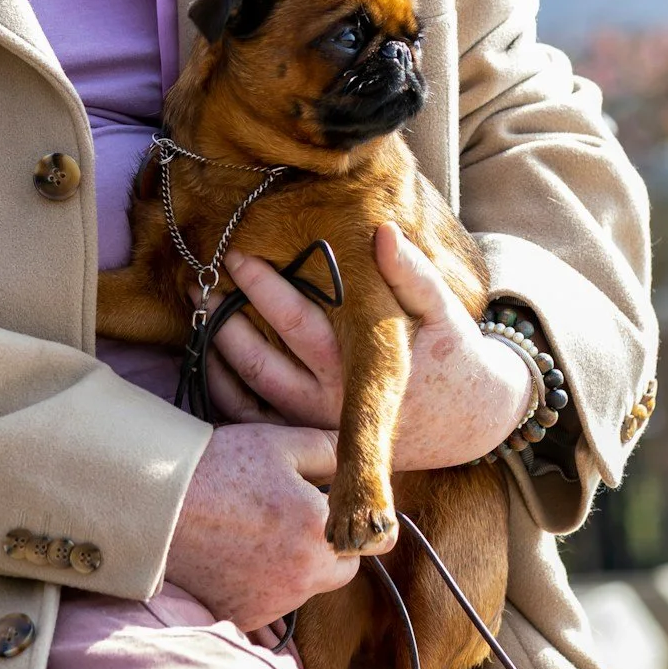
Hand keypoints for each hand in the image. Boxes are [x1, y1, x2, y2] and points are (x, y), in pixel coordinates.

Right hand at [165, 421, 358, 629]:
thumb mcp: (282, 444)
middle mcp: (305, 574)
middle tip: (294, 520)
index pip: (376, 541)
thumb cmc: (221, 467)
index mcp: (322, 530)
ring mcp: (275, 601)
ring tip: (255, 533)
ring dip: (293, 567)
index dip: (363, 525)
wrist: (157, 506)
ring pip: (304, 587)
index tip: (345, 512)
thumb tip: (361, 456)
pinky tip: (236, 555)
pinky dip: (260, 585)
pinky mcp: (245, 615)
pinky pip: (269, 604)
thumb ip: (332, 450)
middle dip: (328, 548)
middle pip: (341, 570)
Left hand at [208, 231, 530, 471]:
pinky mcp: (308, 438)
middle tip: (197, 283)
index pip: (299, 323)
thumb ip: (412, 273)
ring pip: (250, 394)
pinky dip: (226, 389)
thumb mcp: (445, 311)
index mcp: (361, 369)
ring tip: (197, 309)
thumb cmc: (455, 356)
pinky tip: (210, 353)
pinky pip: (255, 420)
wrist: (470, 420)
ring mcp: (315, 426)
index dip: (264, 288)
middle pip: (261, 363)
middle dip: (224, 319)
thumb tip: (381, 230)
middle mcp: (331, 405)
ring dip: (217, 352)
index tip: (236, 255)